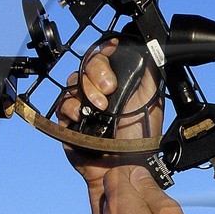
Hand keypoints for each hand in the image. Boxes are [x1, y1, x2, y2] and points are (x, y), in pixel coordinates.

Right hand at [57, 39, 163, 183]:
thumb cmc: (141, 137)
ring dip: (86, 91)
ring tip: (100, 108)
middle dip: (97, 71)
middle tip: (109, 89)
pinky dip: (71, 107)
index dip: (104, 53)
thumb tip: (150, 47)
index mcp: (118, 81)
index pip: (104, 55)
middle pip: (87, 64)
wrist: (125, 166)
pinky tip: (83, 116)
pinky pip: (62, 103)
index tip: (111, 55)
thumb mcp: (152, 97)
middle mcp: (99, 90)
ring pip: (73, 81)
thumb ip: (149, 70)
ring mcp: (83, 104)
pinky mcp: (68, 120)